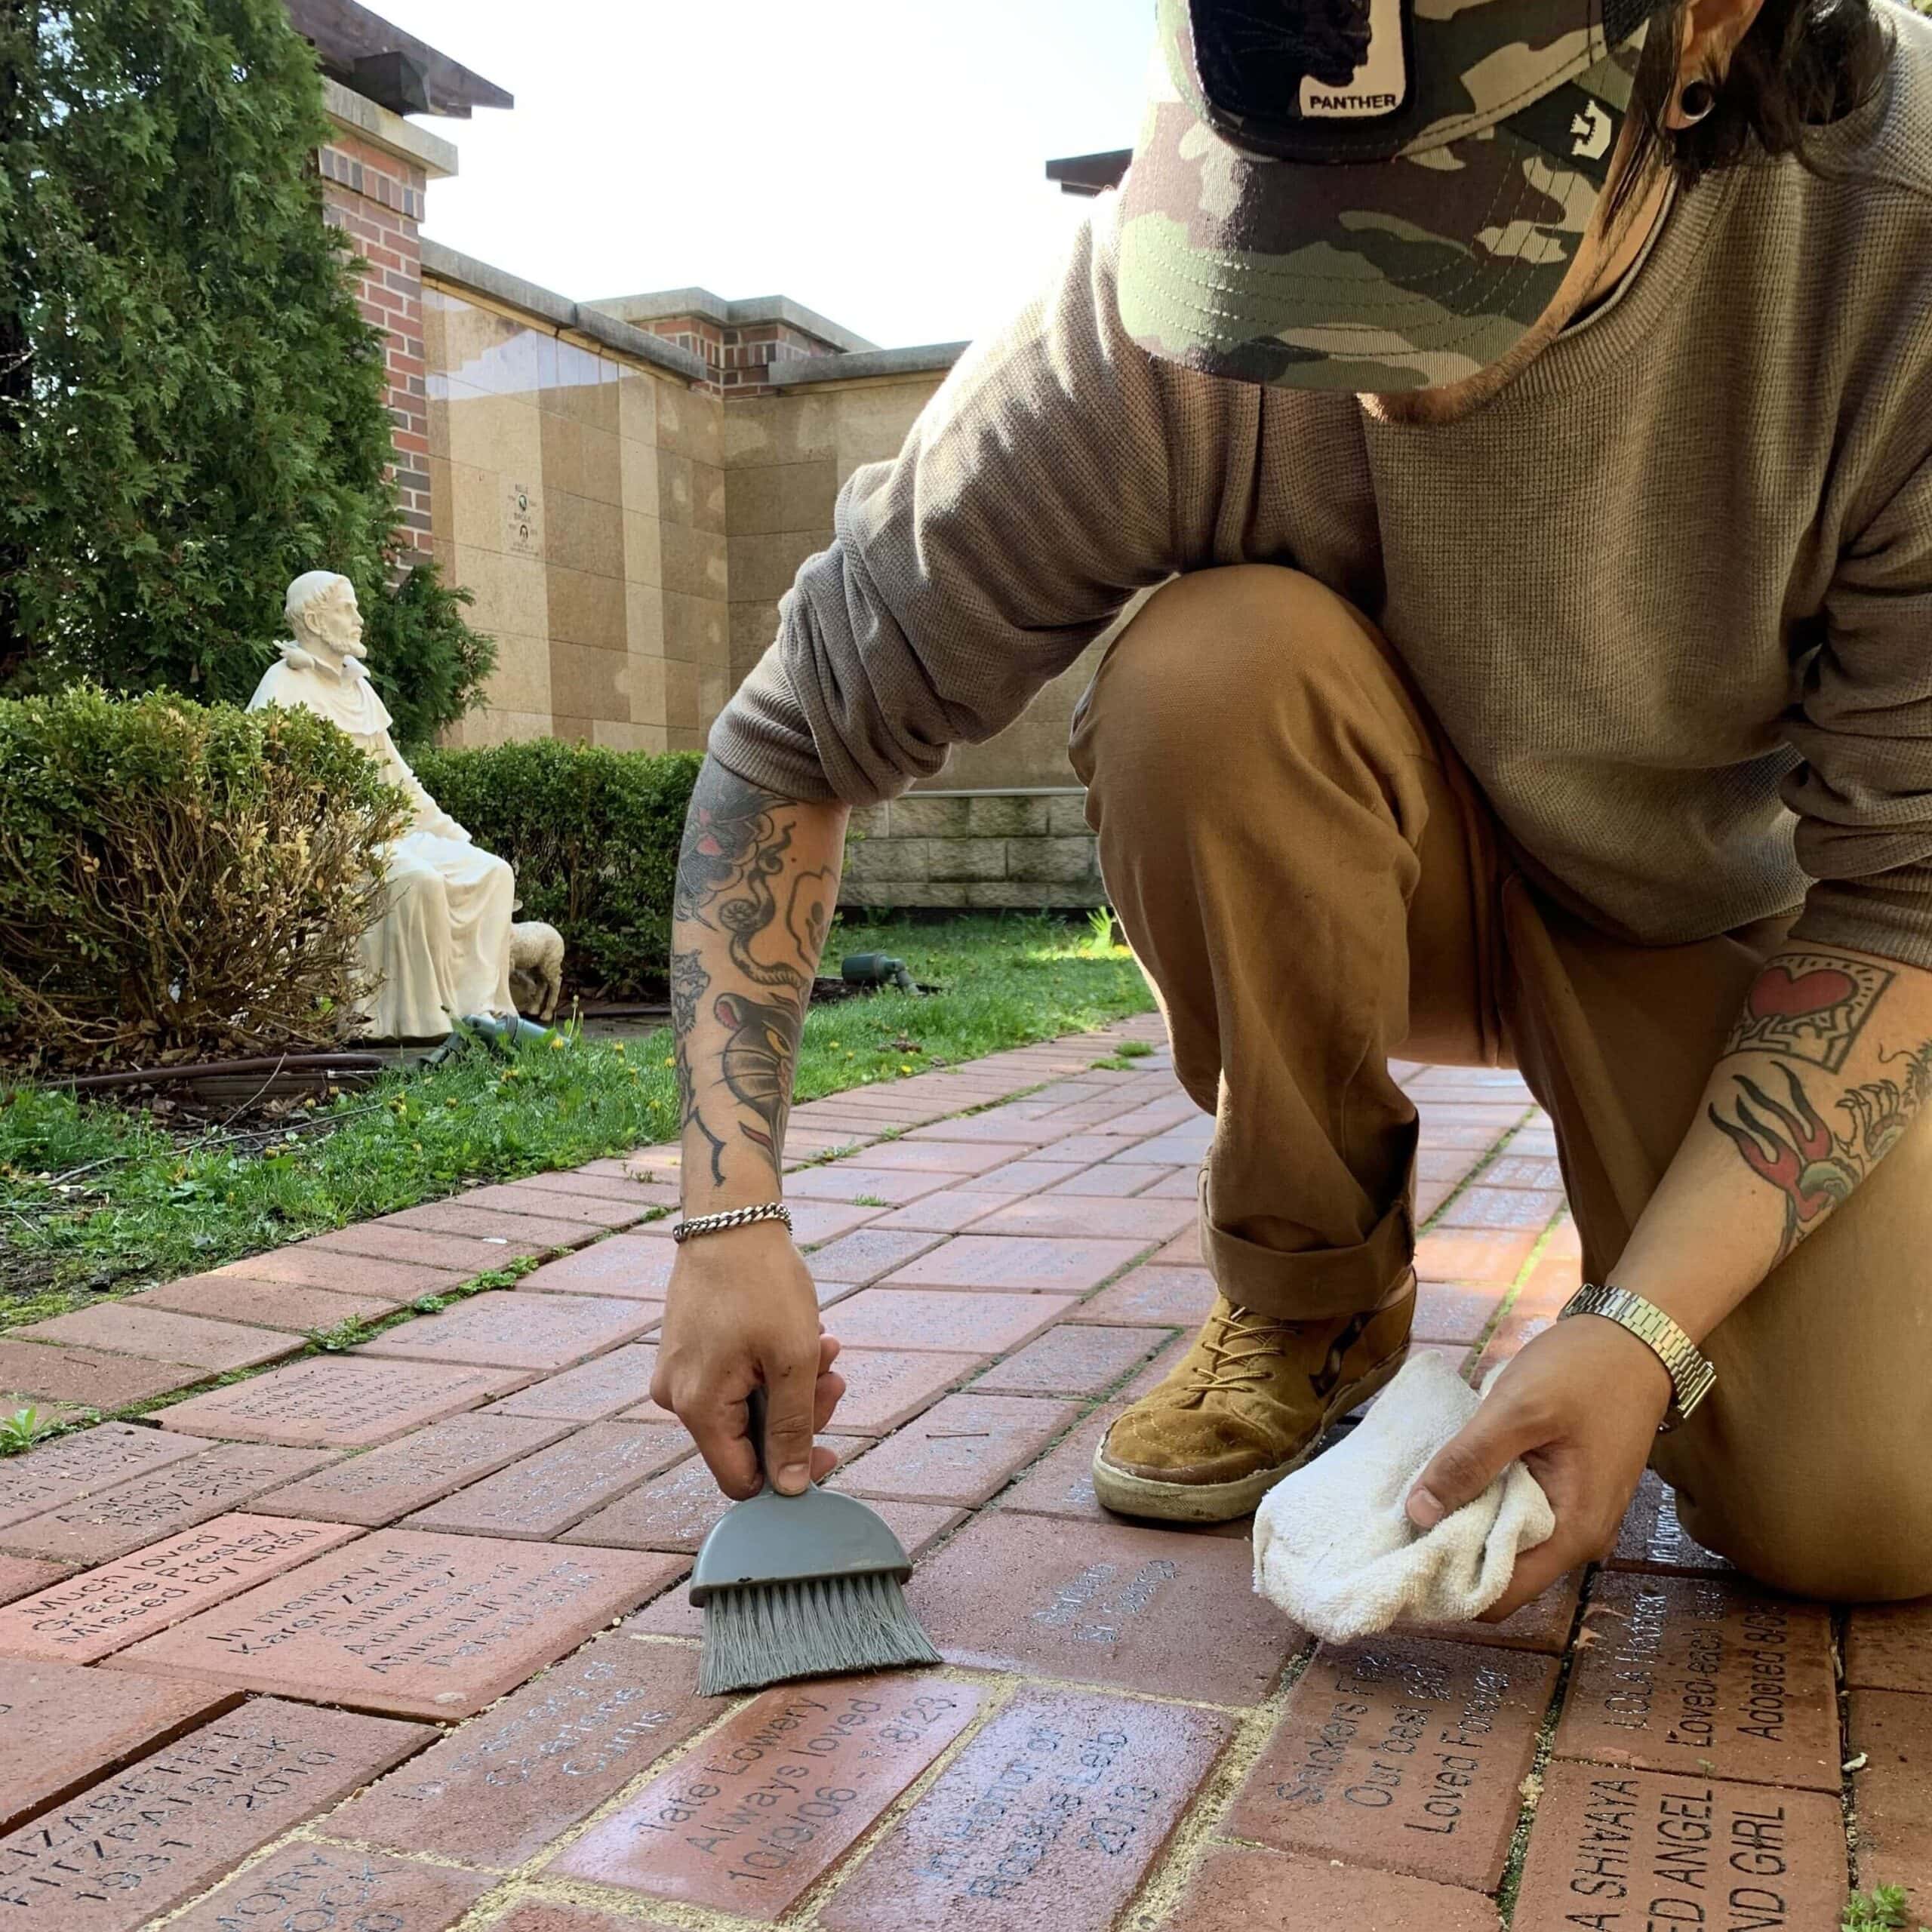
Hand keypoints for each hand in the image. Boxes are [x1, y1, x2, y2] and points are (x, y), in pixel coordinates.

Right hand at [650, 1220, 844, 1498]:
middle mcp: (676, 1397)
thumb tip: (791, 1489)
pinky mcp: (688, 1349)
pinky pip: (735, 1378)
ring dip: (793, 1384)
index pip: (740, 1479)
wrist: (731, 1217)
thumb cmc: (762, 1283)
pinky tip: (803, 1335)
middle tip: (833, 1377)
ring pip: (747, 1405)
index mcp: (697, 1409)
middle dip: (800, 1413)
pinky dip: (772, 1365)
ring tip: (825, 1346)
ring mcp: (679, 1371)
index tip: (830, 1448)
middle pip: (748, 1441)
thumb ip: (793, 1429)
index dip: (788, 1472)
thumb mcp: (793, 1360)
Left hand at [1405, 1316, 1672, 1620]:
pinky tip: (1453, 1477)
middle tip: (1396, 1525)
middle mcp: (1578, 1538)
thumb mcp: (1518, 1410)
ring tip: (1416, 1498)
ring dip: (1465, 1524)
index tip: (1401, 1562)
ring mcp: (1576, 1515)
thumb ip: (1469, 1461)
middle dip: (1449, 1554)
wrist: (1635, 1338)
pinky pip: (1518, 1513)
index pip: (1501, 1596)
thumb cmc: (1583, 1372)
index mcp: (1572, 1533)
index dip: (1448, 1587)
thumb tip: (1418, 1512)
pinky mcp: (1568, 1490)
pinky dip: (1484, 1501)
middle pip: (1501, 1572)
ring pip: (1506, 1540)